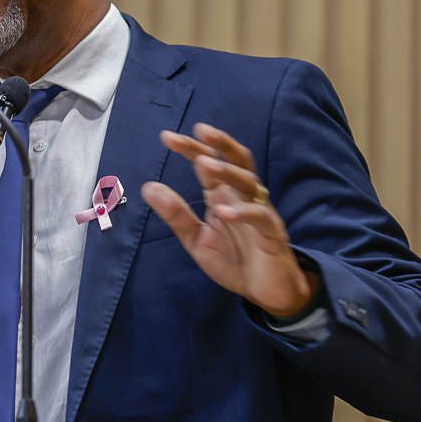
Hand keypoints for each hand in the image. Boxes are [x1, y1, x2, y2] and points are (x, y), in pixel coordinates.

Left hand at [140, 123, 318, 317]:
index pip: (209, 164)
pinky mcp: (272, 232)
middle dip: (219, 144)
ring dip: (227, 172)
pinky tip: (222, 210)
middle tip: (199, 130)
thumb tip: (148, 187)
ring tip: (205, 164)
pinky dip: (242, 212)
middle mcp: (242, 197)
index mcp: (223, 195)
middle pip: (236, 161)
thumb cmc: (233, 261)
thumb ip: (176, 215)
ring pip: (248, 183)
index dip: (192, 148)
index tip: (168, 137)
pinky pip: (259, 216)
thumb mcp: (197, 239)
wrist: (265, 291)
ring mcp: (260, 212)